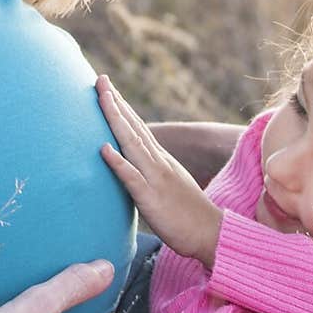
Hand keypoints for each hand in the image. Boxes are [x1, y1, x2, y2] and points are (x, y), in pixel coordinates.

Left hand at [97, 75, 222, 266]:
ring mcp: (156, 179)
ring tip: (101, 98)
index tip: (107, 88)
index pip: (139, 129)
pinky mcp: (152, 199)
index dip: (122, 108)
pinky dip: (118, 162)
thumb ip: (152, 175)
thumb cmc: (189, 217)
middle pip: (134, 128)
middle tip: (100, 79)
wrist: (212, 234)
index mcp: (161, 161)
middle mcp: (158, 164)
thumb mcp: (169, 188)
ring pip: (132, 144)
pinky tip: (104, 148)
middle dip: (116, 103)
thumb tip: (135, 170)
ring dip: (115, 120)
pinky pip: (132, 178)